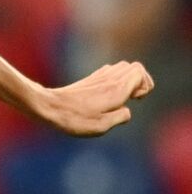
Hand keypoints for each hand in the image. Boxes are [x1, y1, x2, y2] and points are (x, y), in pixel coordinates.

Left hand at [33, 61, 153, 135]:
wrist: (47, 107)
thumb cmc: (73, 119)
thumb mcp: (101, 126)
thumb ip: (120, 116)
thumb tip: (127, 110)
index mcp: (114, 88)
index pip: (139, 71)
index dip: (145, 83)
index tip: (136, 98)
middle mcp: (107, 79)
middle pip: (133, 67)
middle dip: (140, 81)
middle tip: (132, 97)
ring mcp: (97, 78)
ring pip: (122, 68)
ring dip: (128, 81)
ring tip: (121, 97)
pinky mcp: (88, 81)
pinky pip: (109, 73)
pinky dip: (115, 81)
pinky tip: (108, 96)